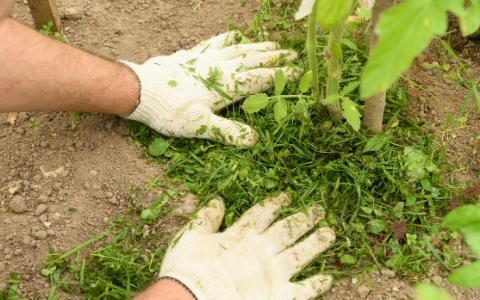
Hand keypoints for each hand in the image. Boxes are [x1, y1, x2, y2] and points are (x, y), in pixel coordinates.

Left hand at [120, 31, 298, 146]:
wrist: (141, 90)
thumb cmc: (170, 111)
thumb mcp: (200, 126)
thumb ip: (228, 132)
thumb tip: (254, 140)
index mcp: (226, 86)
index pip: (260, 79)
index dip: (280, 75)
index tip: (299, 71)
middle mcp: (220, 68)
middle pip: (253, 60)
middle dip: (274, 57)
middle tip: (292, 53)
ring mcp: (206, 58)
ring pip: (238, 49)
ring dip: (257, 46)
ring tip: (272, 43)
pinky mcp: (192, 55)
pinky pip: (216, 42)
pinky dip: (228, 39)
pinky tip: (235, 35)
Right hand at [158, 193, 335, 299]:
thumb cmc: (189, 270)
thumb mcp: (192, 236)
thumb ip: (206, 217)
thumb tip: (218, 199)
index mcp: (243, 235)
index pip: (264, 213)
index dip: (277, 203)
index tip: (288, 196)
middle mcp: (263, 250)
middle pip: (289, 229)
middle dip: (305, 218)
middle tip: (320, 209)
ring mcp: (274, 273)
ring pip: (302, 253)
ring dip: (317, 243)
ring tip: (331, 233)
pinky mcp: (280, 295)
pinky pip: (304, 289)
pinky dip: (317, 284)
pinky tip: (328, 278)